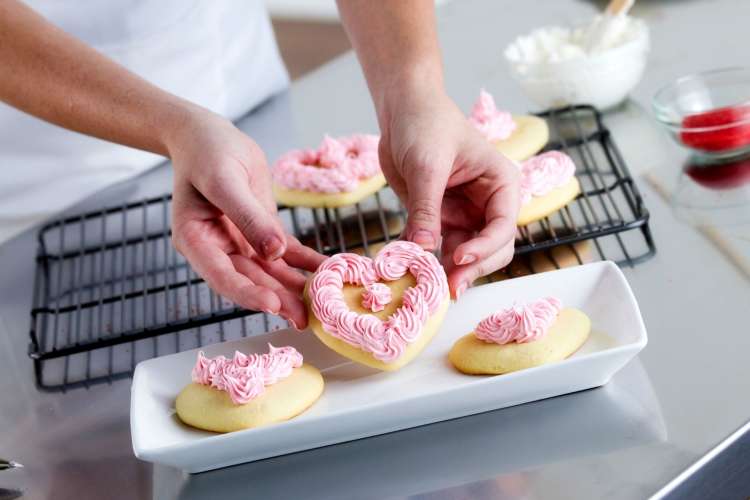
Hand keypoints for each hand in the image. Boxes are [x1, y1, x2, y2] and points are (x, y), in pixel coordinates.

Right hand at [166, 109, 324, 328]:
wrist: (208, 135)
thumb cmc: (207, 151)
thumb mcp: (224, 180)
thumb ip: (248, 217)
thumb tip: (274, 252)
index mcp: (196, 240)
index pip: (222, 276)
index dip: (247, 293)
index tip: (272, 305)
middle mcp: (217, 249)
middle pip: (250, 280)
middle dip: (277, 299)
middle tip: (304, 319)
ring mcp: (239, 244)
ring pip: (270, 272)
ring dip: (294, 288)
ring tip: (320, 305)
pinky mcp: (260, 233)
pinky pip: (286, 254)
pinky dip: (305, 263)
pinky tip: (326, 272)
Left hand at [378, 88, 519, 297]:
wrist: (402, 110)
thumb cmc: (426, 123)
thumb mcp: (427, 164)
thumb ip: (426, 207)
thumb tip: (424, 248)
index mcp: (500, 184)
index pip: (503, 226)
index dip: (484, 247)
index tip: (458, 258)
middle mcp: (487, 203)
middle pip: (493, 248)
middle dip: (473, 268)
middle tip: (448, 287)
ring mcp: (464, 213)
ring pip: (468, 254)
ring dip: (452, 270)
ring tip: (431, 285)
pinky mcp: (441, 219)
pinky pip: (440, 248)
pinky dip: (429, 260)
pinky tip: (414, 270)